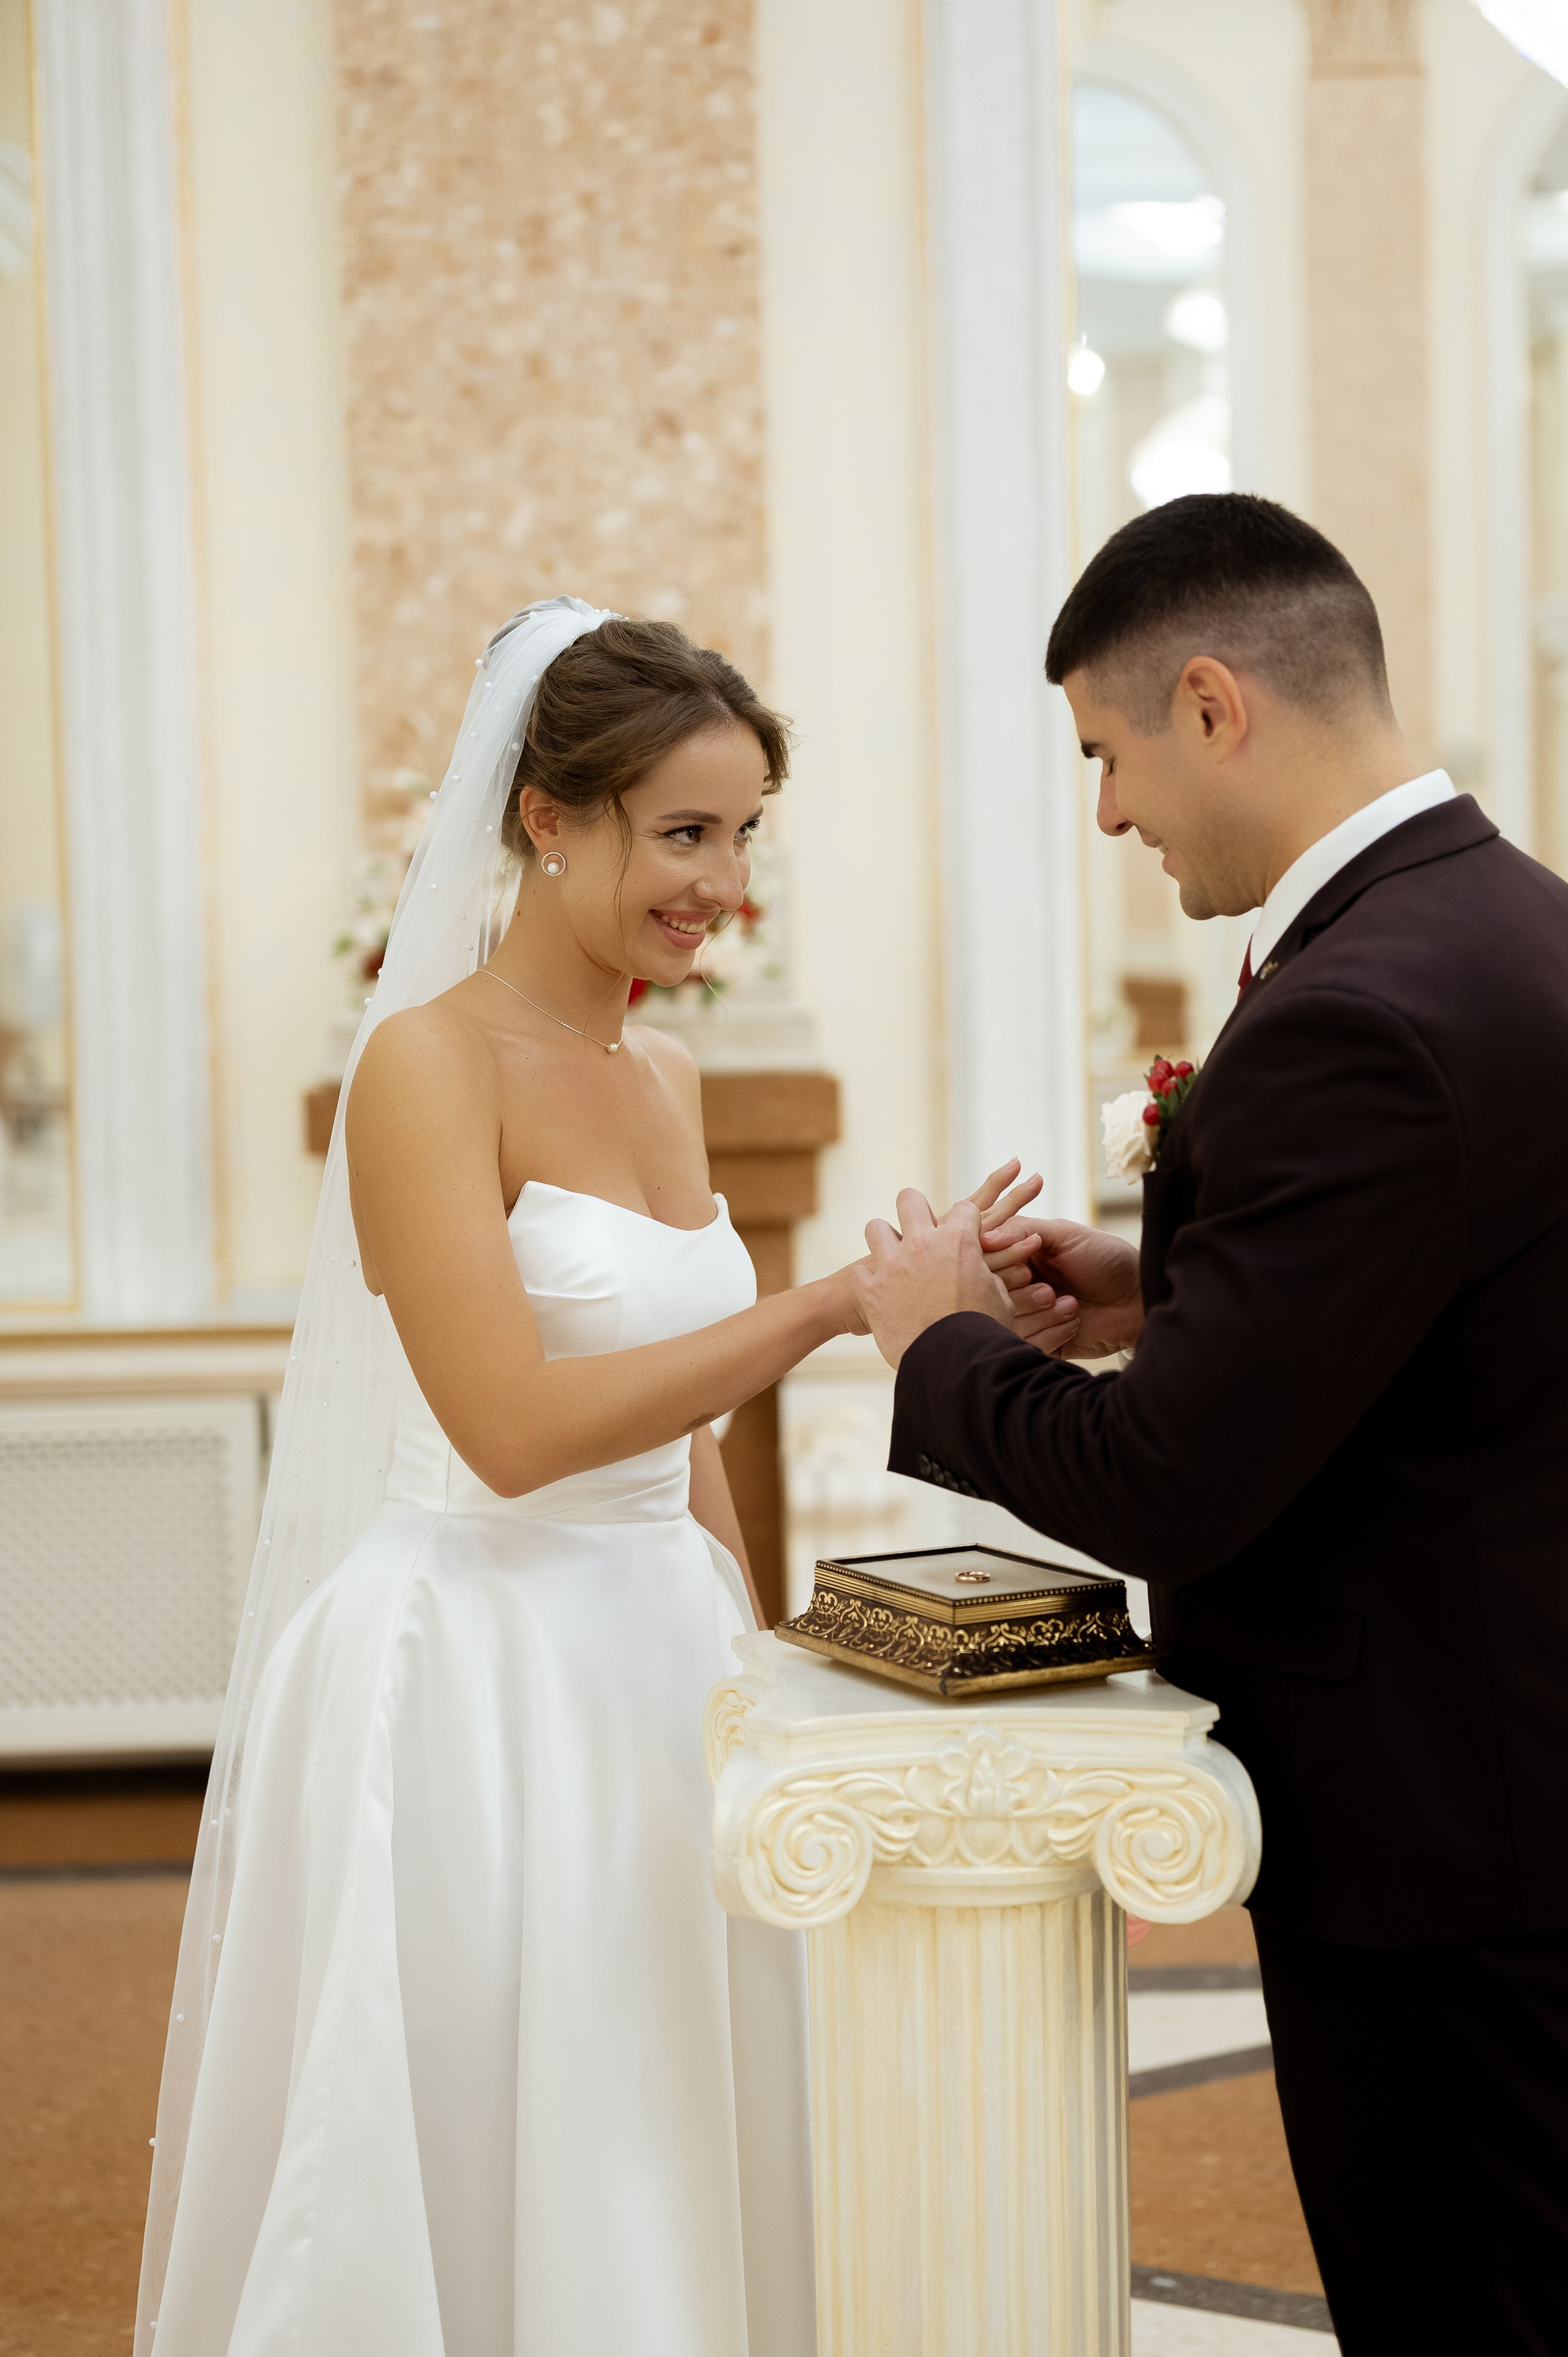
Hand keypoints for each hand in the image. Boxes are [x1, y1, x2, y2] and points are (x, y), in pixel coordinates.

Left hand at [854, 1190, 1012, 1368]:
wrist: (954, 1362)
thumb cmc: (983, 1333)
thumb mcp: (999, 1298)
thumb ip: (988, 1277)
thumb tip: (983, 1273)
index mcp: (959, 1241)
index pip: (964, 1208)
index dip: (967, 1220)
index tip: (965, 1233)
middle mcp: (923, 1244)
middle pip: (909, 1199)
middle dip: (915, 1211)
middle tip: (919, 1230)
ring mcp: (893, 1264)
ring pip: (875, 1227)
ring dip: (885, 1241)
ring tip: (892, 1258)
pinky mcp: (871, 1290)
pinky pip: (860, 1272)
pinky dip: (868, 1281)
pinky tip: (878, 1293)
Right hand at [980, 1214, 1141, 1359]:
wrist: (1139, 1298)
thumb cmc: (1107, 1259)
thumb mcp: (1067, 1234)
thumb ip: (1024, 1229)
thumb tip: (984, 1237)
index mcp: (1017, 1257)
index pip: (986, 1262)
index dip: (1002, 1267)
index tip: (1026, 1269)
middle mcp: (1016, 1287)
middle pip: (990, 1297)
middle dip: (1023, 1295)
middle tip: (1050, 1290)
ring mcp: (1026, 1316)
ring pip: (1006, 1323)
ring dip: (1042, 1315)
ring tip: (1071, 1304)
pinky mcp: (1039, 1343)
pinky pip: (1027, 1344)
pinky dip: (1052, 1333)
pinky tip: (1075, 1321)